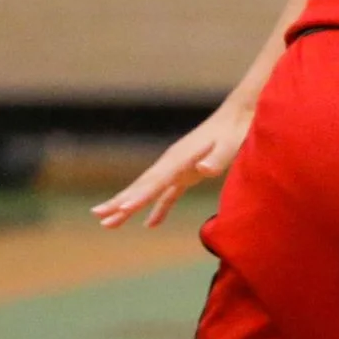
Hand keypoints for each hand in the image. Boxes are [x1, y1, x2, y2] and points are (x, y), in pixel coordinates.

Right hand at [94, 103, 252, 229]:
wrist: (239, 114)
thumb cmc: (237, 131)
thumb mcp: (231, 145)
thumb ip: (217, 158)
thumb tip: (202, 169)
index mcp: (180, 158)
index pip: (155, 181)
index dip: (139, 196)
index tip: (122, 209)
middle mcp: (172, 162)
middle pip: (142, 186)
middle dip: (120, 201)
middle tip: (98, 215)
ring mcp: (177, 167)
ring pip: (148, 190)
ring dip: (129, 205)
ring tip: (109, 223)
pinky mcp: (187, 172)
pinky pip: (167, 194)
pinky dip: (158, 209)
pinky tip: (150, 224)